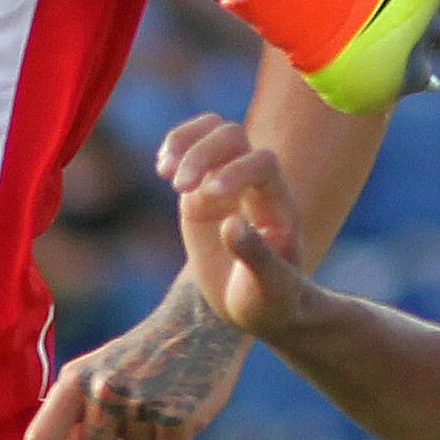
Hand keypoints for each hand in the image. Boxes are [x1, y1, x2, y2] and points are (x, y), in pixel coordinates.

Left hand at [23, 278, 250, 439]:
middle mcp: (104, 393)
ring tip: (157, 420)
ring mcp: (141, 407)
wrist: (200, 322)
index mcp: (77, 379)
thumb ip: (77, 408)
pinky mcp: (176, 420)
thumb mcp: (99, 368)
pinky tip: (177, 435)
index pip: (42, 436)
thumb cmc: (145, 353)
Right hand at [158, 113, 315, 344]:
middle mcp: (255, 185)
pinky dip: (174, 147)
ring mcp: (228, 184)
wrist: (260, 308)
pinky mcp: (202, 191)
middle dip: (203, 154)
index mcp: (278, 204)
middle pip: (233, 137)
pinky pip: (191, 149)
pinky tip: (161, 167)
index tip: (207, 197)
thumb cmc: (271, 300)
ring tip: (165, 173)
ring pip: (212, 132)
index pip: (263, 163)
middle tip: (179, 188)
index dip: (236, 171)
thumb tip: (232, 222)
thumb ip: (255, 254)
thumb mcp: (269, 286)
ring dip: (185, 143)